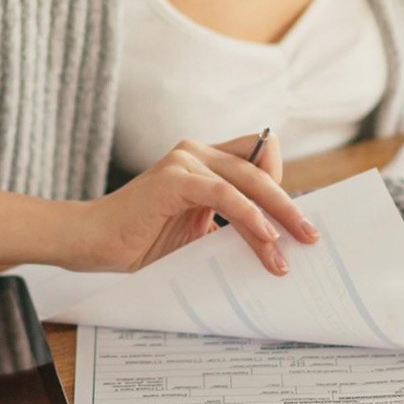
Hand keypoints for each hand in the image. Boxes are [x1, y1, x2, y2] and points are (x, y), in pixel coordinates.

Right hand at [77, 133, 319, 274]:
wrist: (92, 244)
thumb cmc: (139, 241)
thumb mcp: (195, 233)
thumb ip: (227, 227)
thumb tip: (274, 245)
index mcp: (202, 162)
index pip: (257, 159)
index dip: (280, 186)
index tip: (297, 222)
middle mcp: (196, 153)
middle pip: (260, 170)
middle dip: (289, 206)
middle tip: (311, 236)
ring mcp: (184, 162)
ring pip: (247, 183)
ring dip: (275, 217)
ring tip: (291, 249)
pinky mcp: (174, 180)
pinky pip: (223, 194)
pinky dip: (248, 215)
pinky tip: (265, 238)